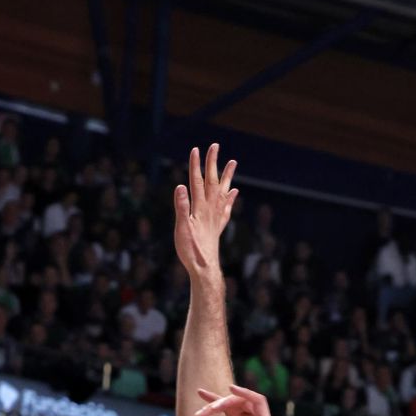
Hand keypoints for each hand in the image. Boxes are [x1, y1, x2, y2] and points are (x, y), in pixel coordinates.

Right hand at [174, 144, 237, 275]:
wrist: (204, 269)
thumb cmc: (190, 251)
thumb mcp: (181, 229)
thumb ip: (181, 207)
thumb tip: (180, 186)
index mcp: (199, 208)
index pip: (197, 182)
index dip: (195, 165)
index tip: (195, 149)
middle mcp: (210, 210)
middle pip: (212, 182)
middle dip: (212, 163)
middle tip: (215, 146)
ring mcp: (215, 218)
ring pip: (223, 192)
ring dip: (227, 176)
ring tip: (233, 162)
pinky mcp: (218, 228)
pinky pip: (226, 209)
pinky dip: (231, 198)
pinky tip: (235, 192)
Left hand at [193, 384, 285, 415]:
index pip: (228, 409)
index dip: (213, 400)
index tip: (199, 392)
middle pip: (232, 404)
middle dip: (214, 404)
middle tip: (199, 414)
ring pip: (242, 400)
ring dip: (225, 400)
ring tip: (212, 407)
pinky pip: (259, 401)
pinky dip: (246, 393)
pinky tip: (231, 389)